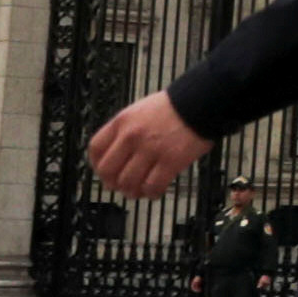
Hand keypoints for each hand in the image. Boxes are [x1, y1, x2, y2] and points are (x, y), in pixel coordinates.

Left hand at [89, 92, 208, 199]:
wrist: (201, 103)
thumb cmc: (173, 108)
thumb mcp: (139, 111)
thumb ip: (125, 131)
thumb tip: (118, 159)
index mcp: (122, 122)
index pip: (95, 149)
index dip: (97, 165)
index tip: (105, 172)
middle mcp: (131, 137)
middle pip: (108, 170)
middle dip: (113, 183)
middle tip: (122, 186)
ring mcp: (151, 149)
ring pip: (128, 182)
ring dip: (132, 191)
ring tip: (140, 191)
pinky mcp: (171, 161)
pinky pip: (153, 186)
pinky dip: (152, 193)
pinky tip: (156, 191)